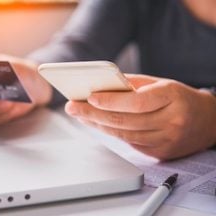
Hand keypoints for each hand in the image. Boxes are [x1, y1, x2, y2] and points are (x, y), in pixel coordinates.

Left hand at [65, 74, 215, 159]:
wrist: (208, 122)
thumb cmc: (179, 97)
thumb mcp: (160, 83)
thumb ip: (132, 85)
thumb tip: (102, 86)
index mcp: (172, 97)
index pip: (137, 102)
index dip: (111, 101)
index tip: (88, 97)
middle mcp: (171, 121)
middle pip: (125, 121)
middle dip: (94, 114)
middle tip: (73, 107)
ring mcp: (167, 140)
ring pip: (124, 134)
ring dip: (98, 125)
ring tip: (80, 115)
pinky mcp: (162, 153)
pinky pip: (131, 143)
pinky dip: (112, 133)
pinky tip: (98, 124)